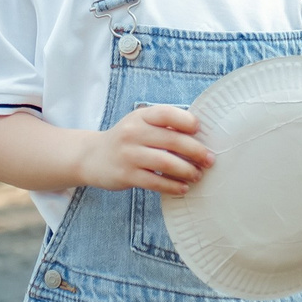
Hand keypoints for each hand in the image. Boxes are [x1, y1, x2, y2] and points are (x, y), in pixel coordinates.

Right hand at [74, 104, 212, 195]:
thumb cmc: (126, 140)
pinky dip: (172, 186)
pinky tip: (183, 188)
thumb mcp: (139, 124)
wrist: (92, 157)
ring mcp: (128, 155)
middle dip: (196, 151)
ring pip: (165, 163)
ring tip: (197, 175)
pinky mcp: (126, 175)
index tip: (199, 130)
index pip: (166, 114)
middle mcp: (133, 133)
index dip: (186, 121)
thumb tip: (200, 136)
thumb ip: (164, 126)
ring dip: (187, 170)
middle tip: (210, 160)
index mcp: (141, 116)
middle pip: (172, 141)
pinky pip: (155, 182)